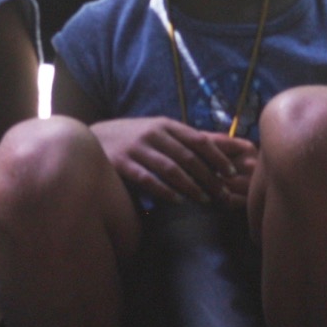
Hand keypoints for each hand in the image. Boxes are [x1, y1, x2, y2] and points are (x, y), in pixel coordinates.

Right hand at [90, 117, 255, 208]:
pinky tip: (177, 200)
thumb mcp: (160, 131)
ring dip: (190, 186)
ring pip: (170, 169)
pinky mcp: (122, 163)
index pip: (199, 139)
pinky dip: (164, 190)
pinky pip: (147, 179)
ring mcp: (137, 148)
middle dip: (209, 176)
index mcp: (166, 125)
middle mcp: (153, 134)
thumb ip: (187, 138)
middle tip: (223, 193)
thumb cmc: (134, 137)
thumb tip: (226, 143)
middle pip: (188, 157)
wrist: (94, 138)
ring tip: (204, 199)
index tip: (232, 172)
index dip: (218, 156)